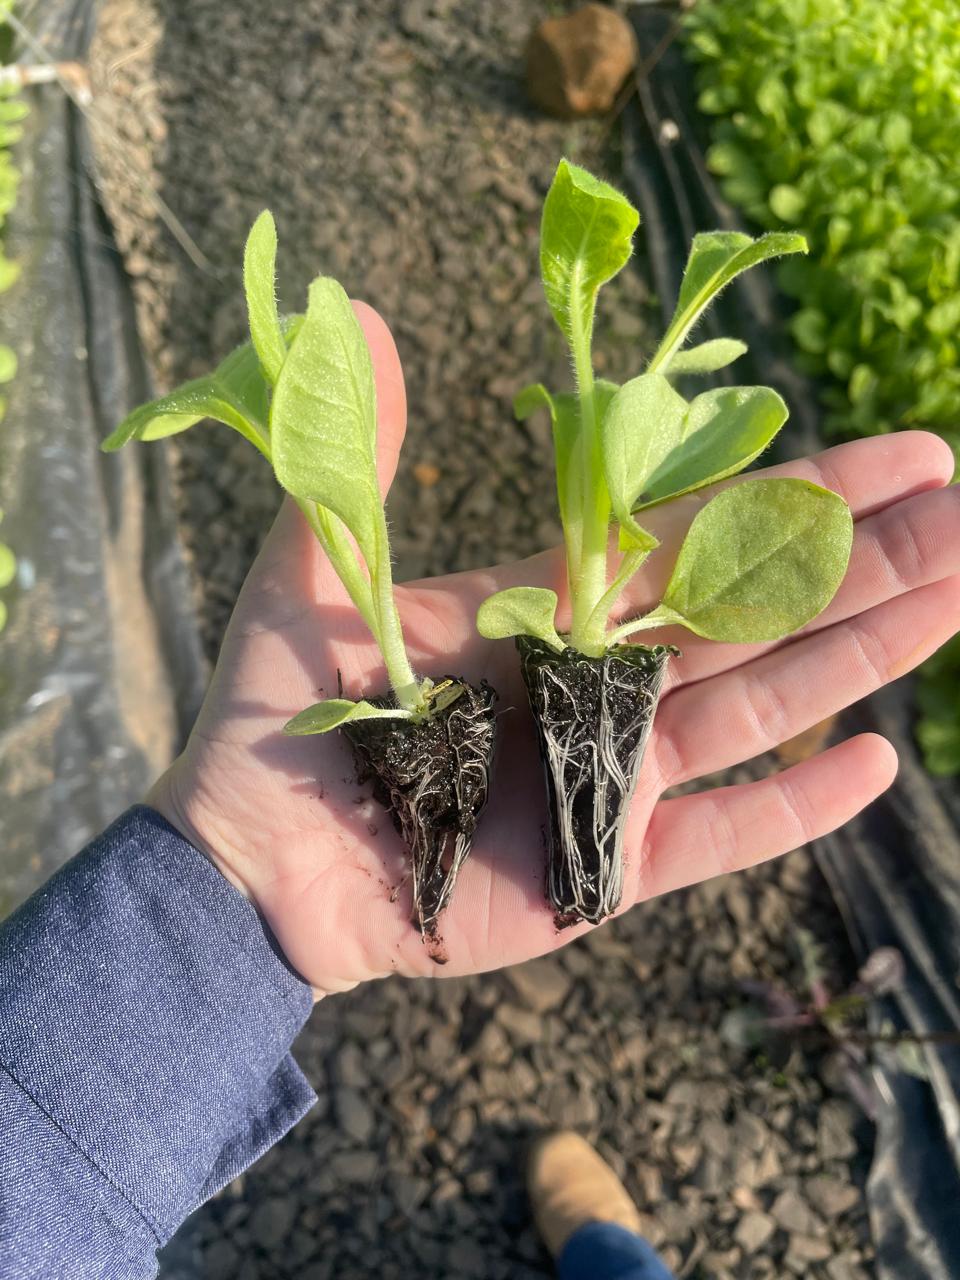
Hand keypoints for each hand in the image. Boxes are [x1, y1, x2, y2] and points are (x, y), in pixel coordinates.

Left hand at [150, 304, 959, 994]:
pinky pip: (725, 833)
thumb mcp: (309, 576)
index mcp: (549, 604)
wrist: (262, 864)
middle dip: (867, 558)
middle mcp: (600, 677)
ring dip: (864, 655)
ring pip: (764, 705)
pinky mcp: (611, 863)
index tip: (903, 450)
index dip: (799, 490)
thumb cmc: (276, 718)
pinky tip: (879, 759)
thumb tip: (359, 317)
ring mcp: (616, 769)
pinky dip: (799, 805)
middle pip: (757, 609)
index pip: (694, 534)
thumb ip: (359, 464)